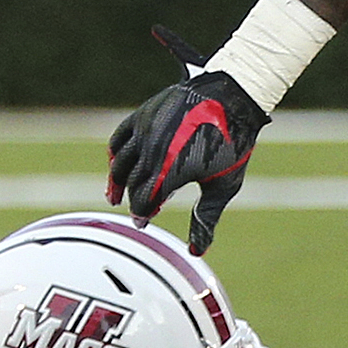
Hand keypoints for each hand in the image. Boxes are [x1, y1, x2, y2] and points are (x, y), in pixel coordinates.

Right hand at [105, 27, 272, 253]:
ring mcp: (145, 129)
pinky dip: (115, 153)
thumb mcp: (223, 186)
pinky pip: (120, 137)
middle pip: (132, 182)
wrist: (233, 96)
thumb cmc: (233, 143)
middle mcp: (152, 149)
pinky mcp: (144, 113)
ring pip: (120, 161)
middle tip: (137, 212)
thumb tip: (196, 252)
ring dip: (116, 179)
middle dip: (132, 199)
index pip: (144, 200)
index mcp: (171, 169)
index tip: (144, 222)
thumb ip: (205, 218)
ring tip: (114, 193)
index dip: (142, 214)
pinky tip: (117, 163)